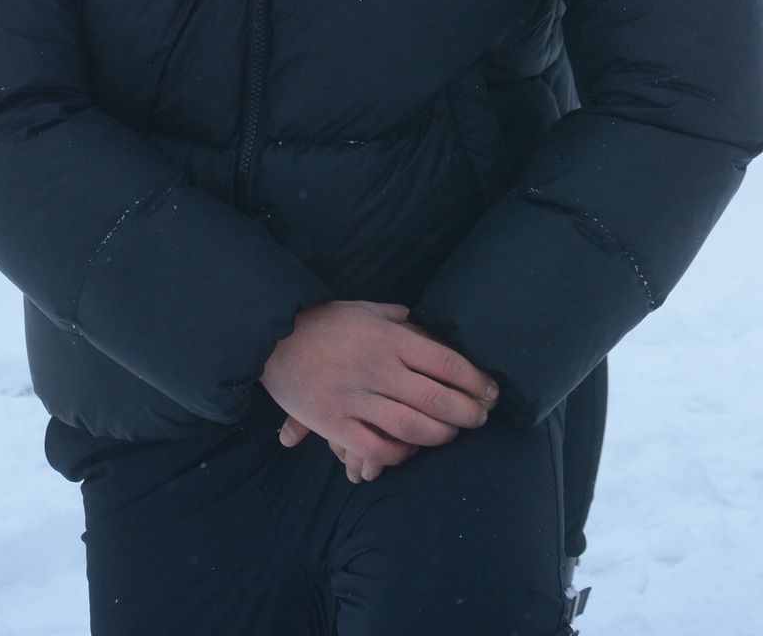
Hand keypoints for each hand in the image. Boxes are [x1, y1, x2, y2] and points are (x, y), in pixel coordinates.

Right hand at [261, 300, 497, 477]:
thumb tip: (423, 325)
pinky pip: (377, 447)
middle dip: (468, 412)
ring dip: (440, 435)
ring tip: (451, 434)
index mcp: (389, 337)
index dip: (476, 380)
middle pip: (436, 398)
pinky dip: (399, 454)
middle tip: (481, 418)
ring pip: (412, 426)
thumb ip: (396, 317)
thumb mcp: (363, 308)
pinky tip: (409, 450)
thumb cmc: (321, 321)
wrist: (271, 338)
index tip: (491, 391)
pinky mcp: (335, 423)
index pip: (446, 362)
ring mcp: (356, 398)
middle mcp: (378, 368)